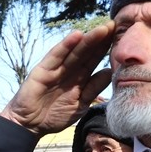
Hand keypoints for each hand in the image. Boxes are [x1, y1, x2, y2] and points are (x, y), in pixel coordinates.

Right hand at [1, 22, 115, 134]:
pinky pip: (55, 56)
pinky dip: (65, 46)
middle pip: (87, 52)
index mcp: (79, 78)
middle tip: (114, 25)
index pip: (95, 60)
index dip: (106, 49)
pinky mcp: (43, 70)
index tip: (121, 38)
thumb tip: (109, 72)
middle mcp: (69, 70)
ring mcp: (56, 69)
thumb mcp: (80, 105)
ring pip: (75, 52)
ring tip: (102, 29)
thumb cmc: (54, 116)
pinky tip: (76, 35)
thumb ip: (93, 89)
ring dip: (88, 40)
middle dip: (100, 40)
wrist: (29, 126)